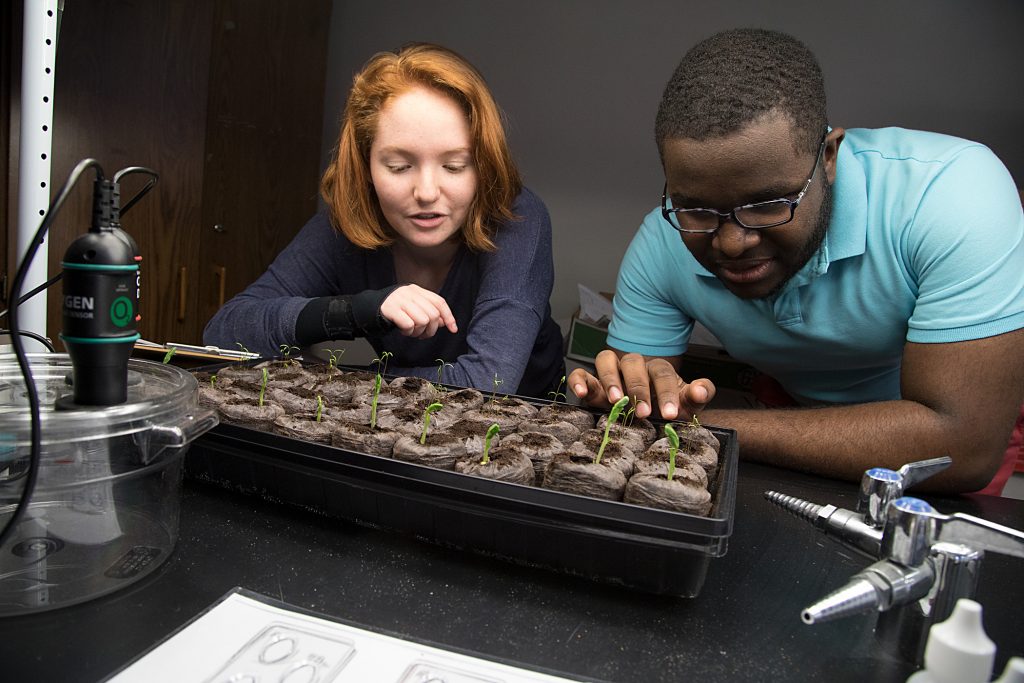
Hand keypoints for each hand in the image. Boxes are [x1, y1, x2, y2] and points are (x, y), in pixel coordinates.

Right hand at [379, 284, 457, 338]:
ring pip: (423, 320)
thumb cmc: (395, 310)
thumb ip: (428, 312)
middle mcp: (410, 293)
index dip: (449, 316)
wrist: (370, 308)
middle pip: (433, 314)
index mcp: (417, 290)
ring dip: (419, 332)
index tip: (453, 329)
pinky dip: (408, 332)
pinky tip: (403, 331)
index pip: (439, 302)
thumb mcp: (413, 308)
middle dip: (431, 329)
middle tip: (423, 334)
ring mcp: (400, 300)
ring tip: (411, 332)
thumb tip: (444, 322)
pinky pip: (409, 324)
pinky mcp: (391, 309)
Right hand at [568, 350, 714, 419]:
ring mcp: (611, 373)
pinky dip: (579, 380)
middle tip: (644, 413)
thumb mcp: (686, 405)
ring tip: (616, 402)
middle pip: (633, 362)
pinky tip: (581, 393)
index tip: (670, 413)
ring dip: (610, 379)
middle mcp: (633, 366)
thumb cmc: (665, 408)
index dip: (666, 391)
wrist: (647, 417)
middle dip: (639, 388)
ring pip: (605, 359)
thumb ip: (697, 396)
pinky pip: (581, 373)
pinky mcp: (591, 383)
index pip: (662, 372)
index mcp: (657, 370)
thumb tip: (700, 390)